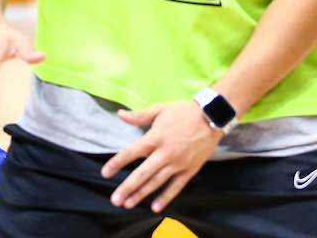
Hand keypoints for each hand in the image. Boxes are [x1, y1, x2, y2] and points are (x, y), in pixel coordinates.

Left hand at [100, 100, 222, 211]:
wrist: (211, 117)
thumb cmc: (183, 112)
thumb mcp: (160, 109)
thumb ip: (139, 116)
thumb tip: (120, 115)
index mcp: (155, 137)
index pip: (131, 152)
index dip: (117, 163)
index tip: (105, 173)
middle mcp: (165, 152)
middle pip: (143, 172)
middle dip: (128, 187)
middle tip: (115, 199)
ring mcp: (178, 162)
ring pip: (157, 182)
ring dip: (142, 194)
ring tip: (128, 204)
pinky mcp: (190, 169)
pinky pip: (176, 186)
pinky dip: (166, 197)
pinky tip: (155, 206)